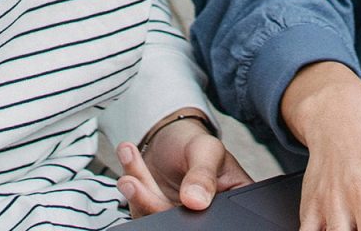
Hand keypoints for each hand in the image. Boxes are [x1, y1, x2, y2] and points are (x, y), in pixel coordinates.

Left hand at [116, 115, 252, 215]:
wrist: (171, 138)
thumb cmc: (196, 143)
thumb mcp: (206, 150)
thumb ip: (203, 174)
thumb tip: (196, 201)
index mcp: (231, 201)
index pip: (220, 216)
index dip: (199, 213)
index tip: (182, 197)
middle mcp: (206, 214)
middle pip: (185, 223)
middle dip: (156, 202)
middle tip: (136, 179)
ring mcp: (179, 219)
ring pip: (157, 219)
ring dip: (139, 192)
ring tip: (130, 157)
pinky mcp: (156, 217)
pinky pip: (141, 211)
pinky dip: (133, 188)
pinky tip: (129, 160)